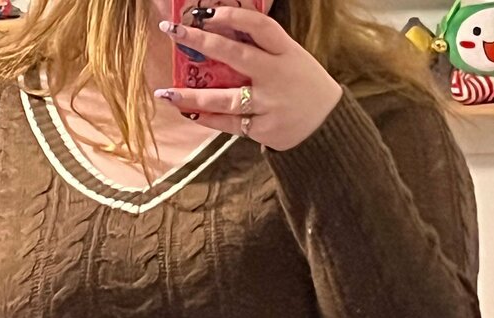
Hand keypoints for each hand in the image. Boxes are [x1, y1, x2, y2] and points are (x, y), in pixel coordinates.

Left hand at [156, 6, 342, 150]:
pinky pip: (229, 124)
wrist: (327, 125)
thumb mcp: (292, 58)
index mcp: (286, 51)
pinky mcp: (264, 128)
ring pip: (225, 98)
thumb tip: (224, 30)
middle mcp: (277, 75)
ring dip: (193, 96)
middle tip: (173, 32)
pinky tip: (188, 113)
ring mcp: (269, 104)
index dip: (233, 15)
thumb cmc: (302, 86)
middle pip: (235, 54)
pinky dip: (208, 119)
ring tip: (166, 93)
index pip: (260, 25)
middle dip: (201, 41)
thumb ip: (263, 47)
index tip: (206, 12)